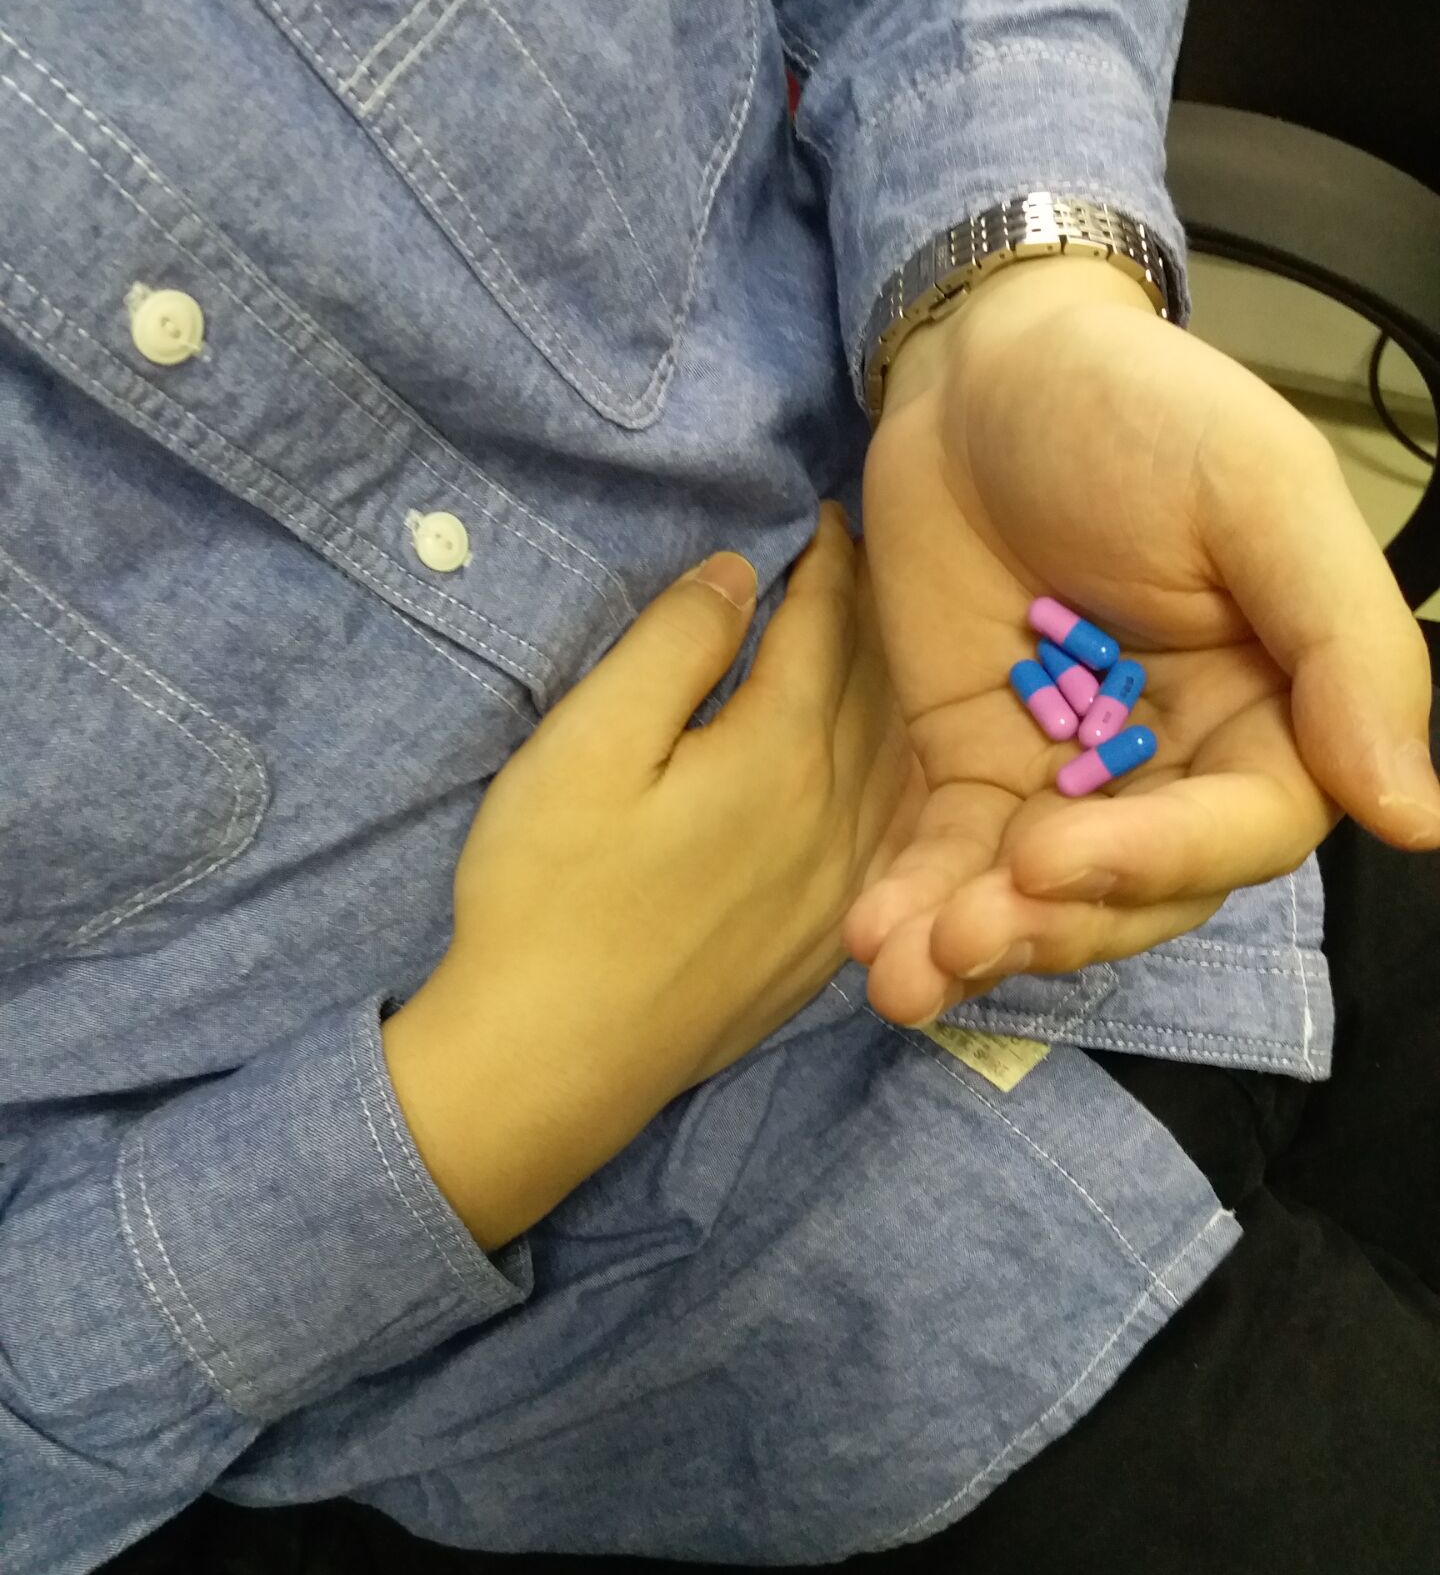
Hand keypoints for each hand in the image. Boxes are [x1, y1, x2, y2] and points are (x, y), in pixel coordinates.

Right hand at [384, 503, 923, 1247]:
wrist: (553, 1060)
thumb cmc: (549, 891)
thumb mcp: (587, 744)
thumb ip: (671, 646)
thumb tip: (738, 571)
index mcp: (780, 751)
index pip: (824, 629)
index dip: (827, 563)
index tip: (831, 514)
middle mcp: (836, 814)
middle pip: (875, 688)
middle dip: (873, 615)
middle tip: (867, 561)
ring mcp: (840, 887)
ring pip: (895, 761)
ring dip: (894, 693)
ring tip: (882, 647)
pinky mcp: (823, 943)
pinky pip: (890, 834)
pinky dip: (896, 778)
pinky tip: (886, 771)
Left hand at [845, 257, 1439, 1026]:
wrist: (980, 367)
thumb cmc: (1137, 406)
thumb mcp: (1260, 491)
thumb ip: (1347, 644)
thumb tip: (1416, 816)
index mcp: (1277, 708)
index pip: (1246, 826)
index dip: (1161, 860)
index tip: (1057, 857)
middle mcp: (1179, 761)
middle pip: (1139, 888)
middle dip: (1057, 922)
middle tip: (967, 935)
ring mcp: (1068, 774)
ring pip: (1041, 893)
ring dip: (978, 939)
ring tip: (901, 969)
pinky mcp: (972, 765)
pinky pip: (951, 852)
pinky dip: (916, 898)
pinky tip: (870, 936)